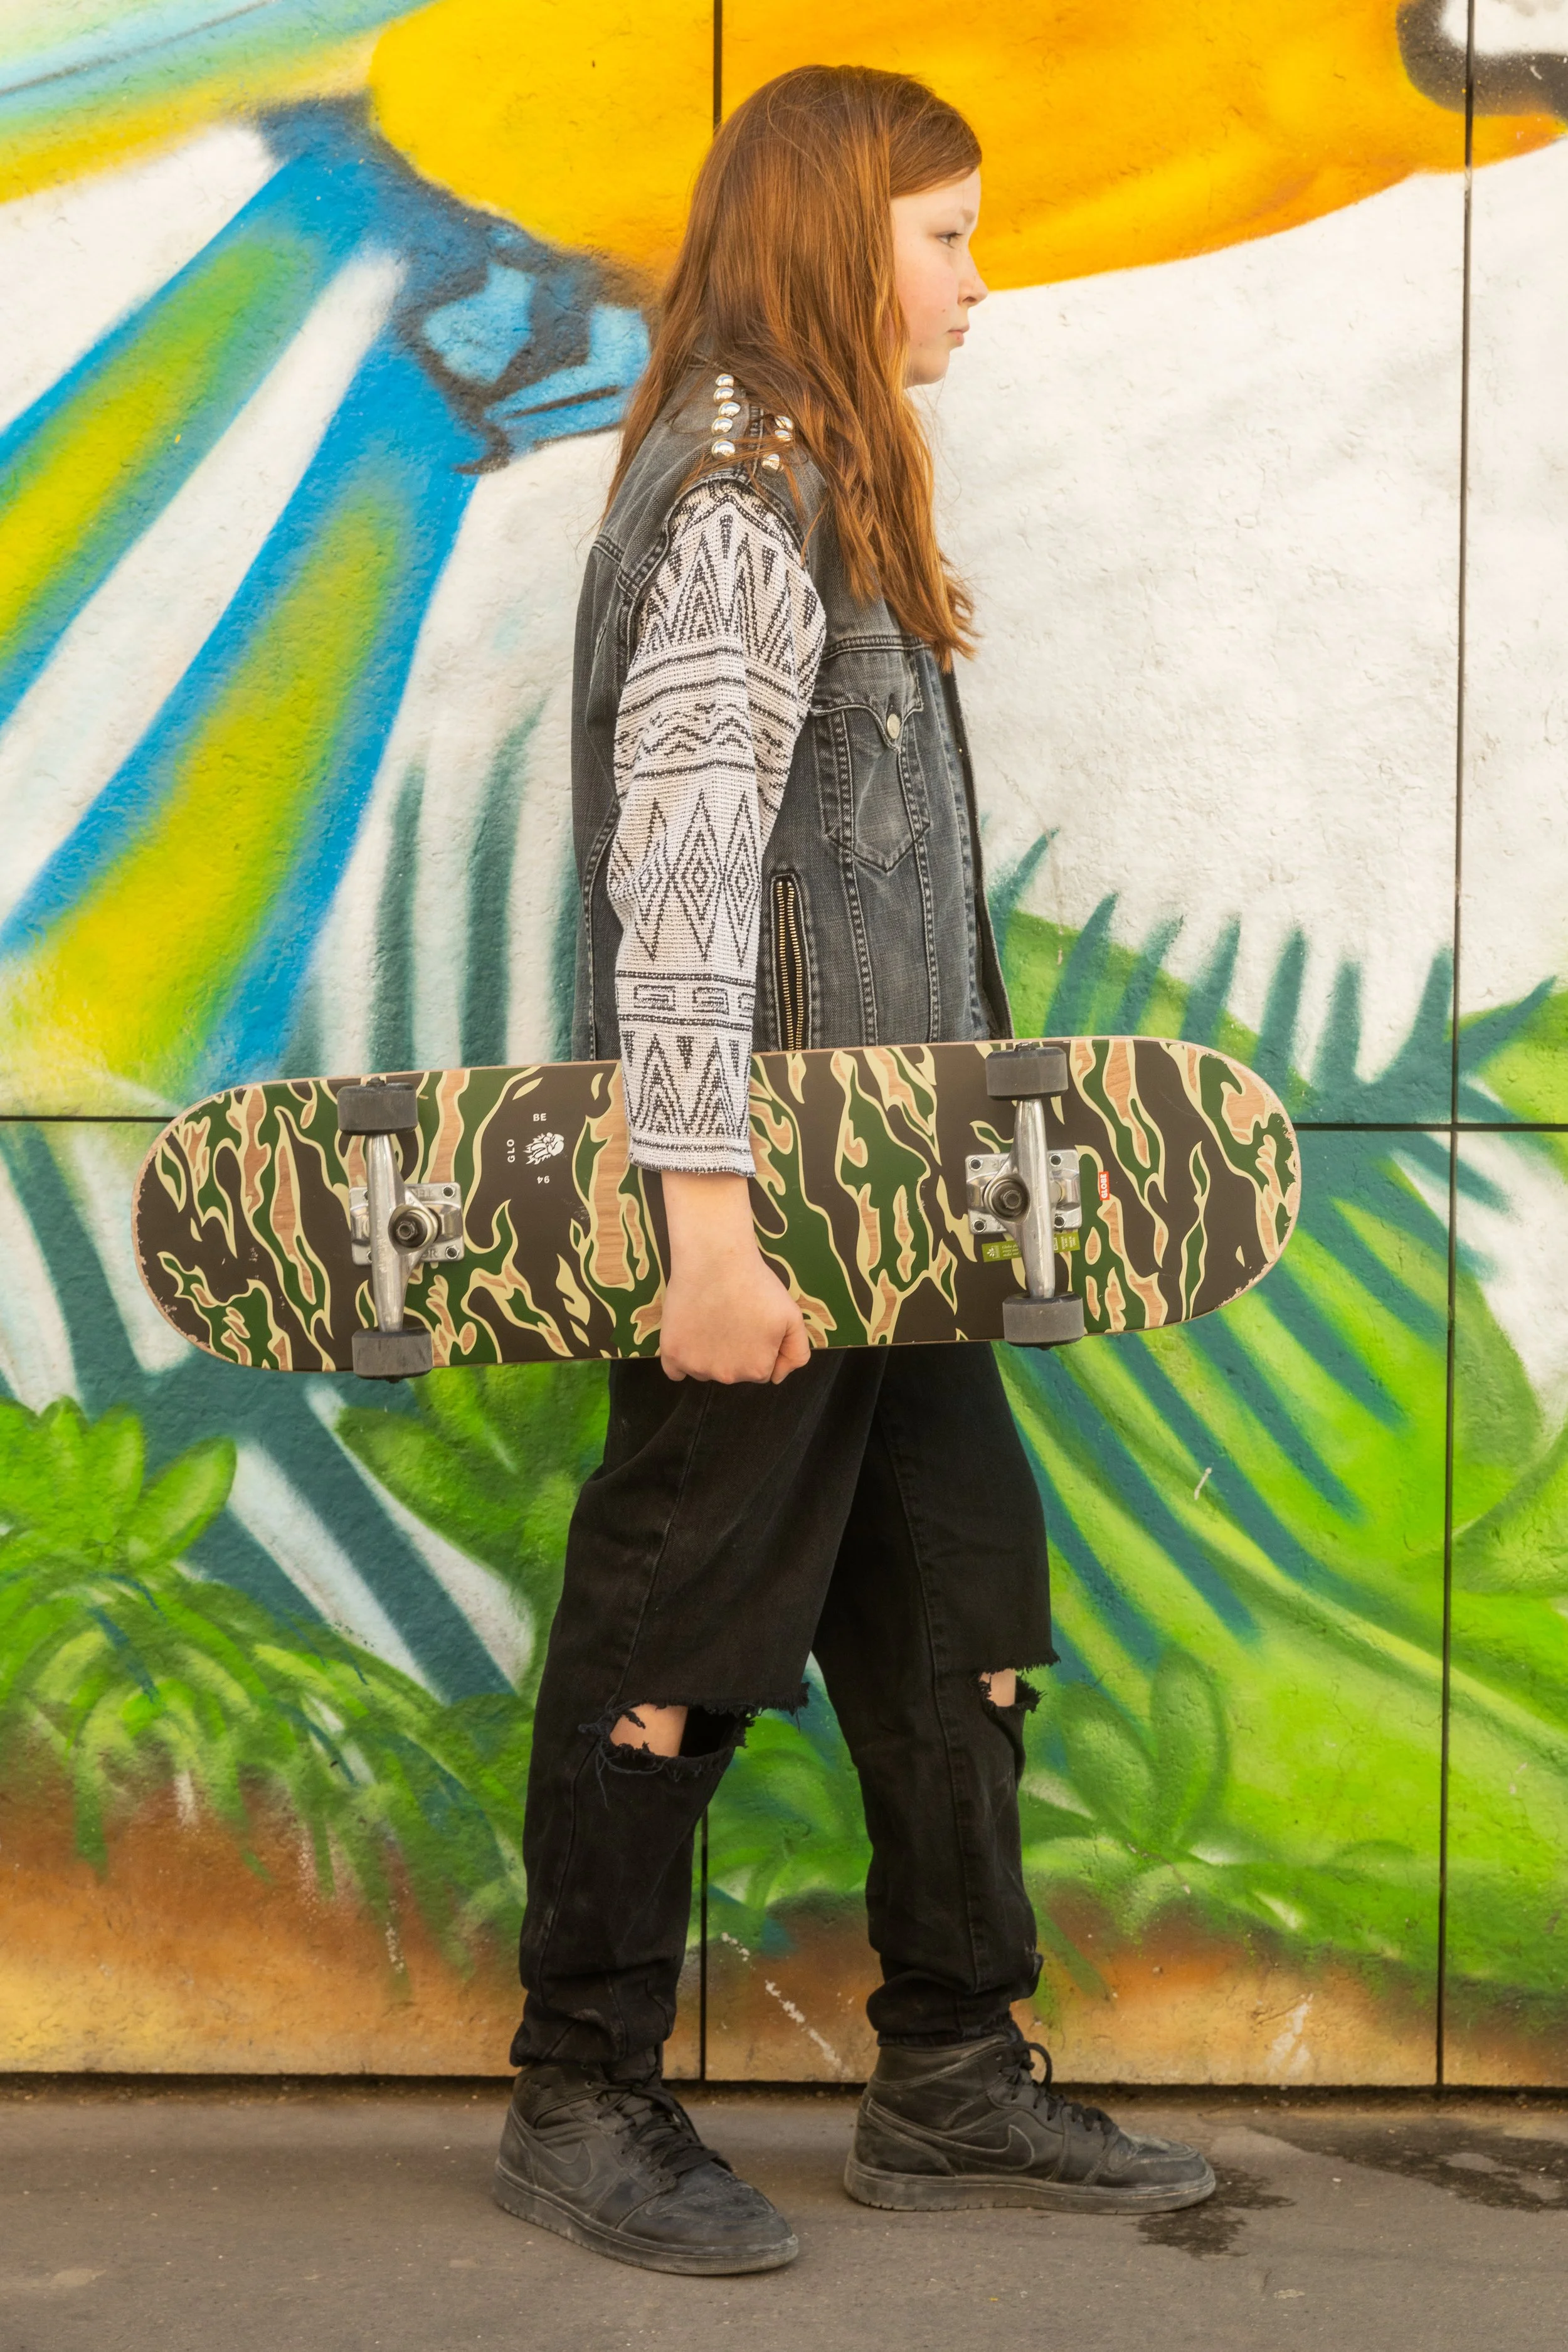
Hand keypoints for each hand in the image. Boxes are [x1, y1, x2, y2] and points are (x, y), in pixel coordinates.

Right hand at [658, 1171, 811, 1383]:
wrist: (715, 1259)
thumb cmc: (755, 1284)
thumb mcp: (792, 1316)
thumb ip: (796, 1353)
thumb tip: (778, 1377)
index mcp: (757, 1369)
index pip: (760, 1369)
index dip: (758, 1345)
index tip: (751, 1323)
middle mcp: (727, 1376)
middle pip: (732, 1371)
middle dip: (734, 1351)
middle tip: (731, 1316)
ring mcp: (697, 1367)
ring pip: (705, 1369)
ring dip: (708, 1353)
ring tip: (710, 1317)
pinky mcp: (671, 1354)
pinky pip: (675, 1370)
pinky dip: (680, 1358)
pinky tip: (689, 1334)